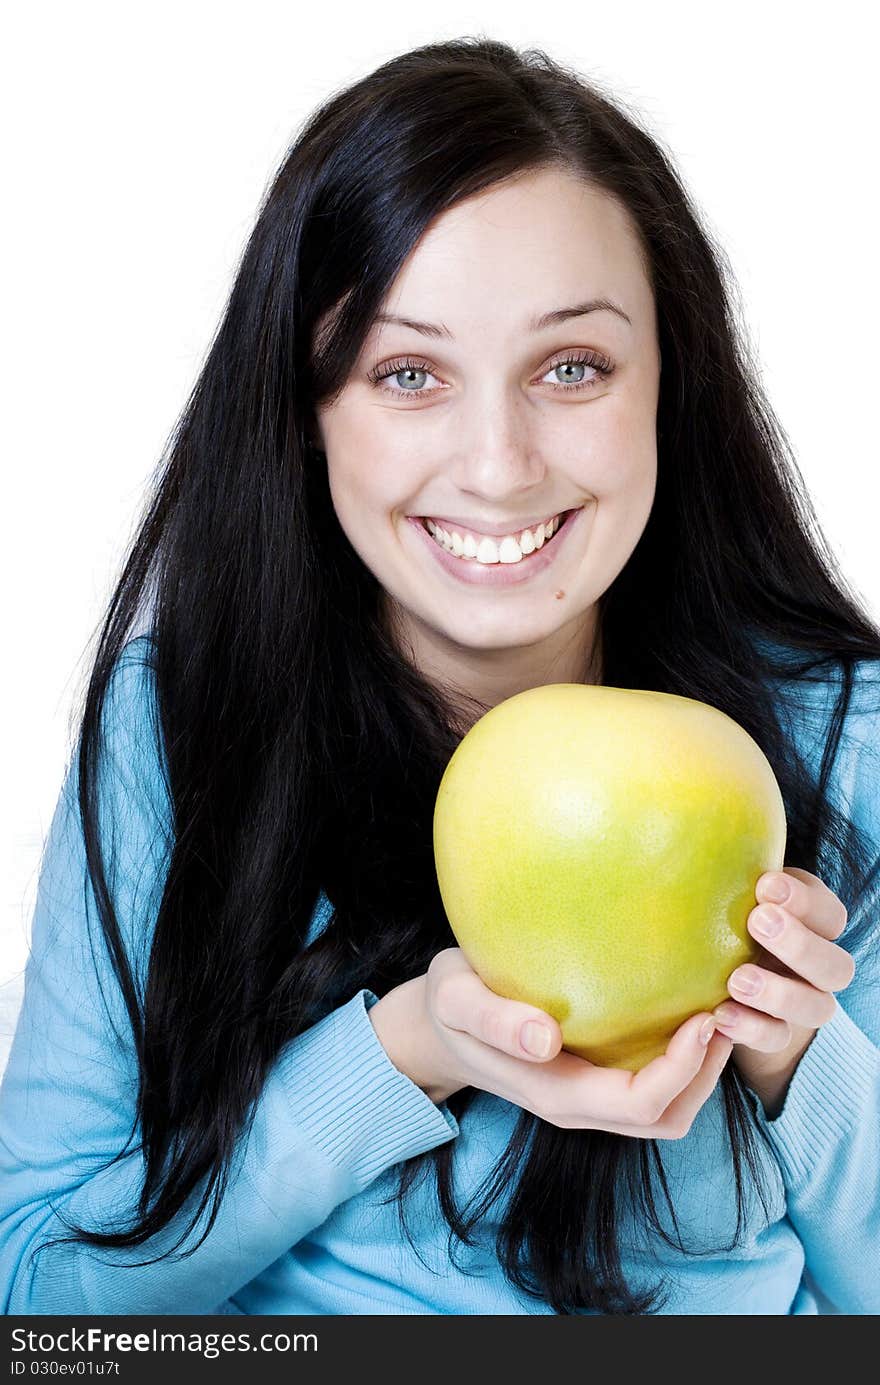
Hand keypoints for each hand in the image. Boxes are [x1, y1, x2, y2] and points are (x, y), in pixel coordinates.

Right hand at [369, 948, 732, 1140]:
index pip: (640, 1102)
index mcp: (556, 1094)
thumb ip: (494, 1020)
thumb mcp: (456, 999)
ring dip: (703, 1071)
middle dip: (708, 1074)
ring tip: (721, 1009)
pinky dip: (685, 1060)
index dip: (683, 1070)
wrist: (437, 1027)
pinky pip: (655, 1087)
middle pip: (668, 1117)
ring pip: (668, 1110)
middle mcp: (581, 1107)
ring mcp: (590, 1099)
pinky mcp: (596, 1079)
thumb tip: (545, 1038)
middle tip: (729, 1009)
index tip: (704, 1016)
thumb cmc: (449, 1005)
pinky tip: (689, 1007)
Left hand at [712, 867, 854, 1116]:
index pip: (829, 914)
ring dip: (779, 993)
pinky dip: (751, 1028)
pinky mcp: (778, 1035)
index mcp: (815, 925)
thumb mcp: (733, 891)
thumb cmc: (725, 917)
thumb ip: (730, 868)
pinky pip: (777, 1039)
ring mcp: (804, 1005)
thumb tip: (691, 817)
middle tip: (757, 921)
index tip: (764, 885)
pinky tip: (718, 1014)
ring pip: (817, 1008)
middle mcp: (819, 967)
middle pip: (836, 965)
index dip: (803, 901)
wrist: (723, 979)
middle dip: (799, 944)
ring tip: (736, 979)